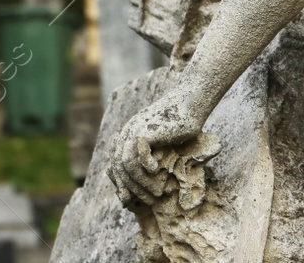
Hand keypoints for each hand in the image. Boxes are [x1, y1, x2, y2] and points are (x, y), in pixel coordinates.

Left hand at [109, 87, 218, 208]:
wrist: (188, 102)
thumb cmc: (178, 125)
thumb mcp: (160, 143)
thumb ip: (149, 157)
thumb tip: (146, 181)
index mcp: (126, 136)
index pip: (116, 165)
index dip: (121, 185)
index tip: (128, 202)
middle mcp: (126, 133)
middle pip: (120, 167)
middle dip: (131, 188)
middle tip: (147, 201)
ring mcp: (134, 130)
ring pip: (128, 165)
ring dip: (141, 182)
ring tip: (156, 193)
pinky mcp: (145, 130)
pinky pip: (139, 154)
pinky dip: (146, 166)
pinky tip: (156, 170)